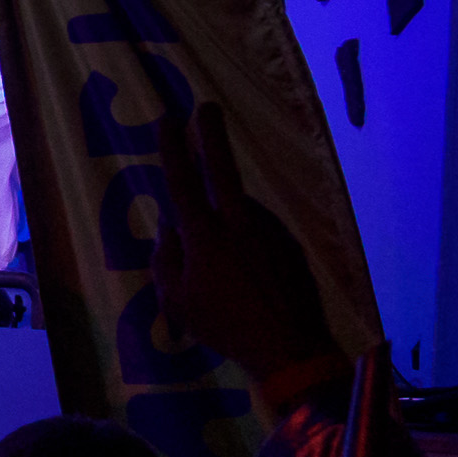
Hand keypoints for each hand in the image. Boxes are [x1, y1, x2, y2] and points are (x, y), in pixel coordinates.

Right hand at [151, 95, 333, 386]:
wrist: (291, 349)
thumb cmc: (225, 328)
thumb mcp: (178, 302)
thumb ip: (166, 262)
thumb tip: (169, 230)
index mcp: (204, 238)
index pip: (182, 183)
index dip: (173, 150)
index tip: (168, 120)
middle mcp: (238, 226)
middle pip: (222, 170)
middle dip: (211, 136)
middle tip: (206, 107)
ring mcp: (270, 233)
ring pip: (242, 210)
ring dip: (230, 216)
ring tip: (226, 259)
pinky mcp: (291, 247)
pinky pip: (262, 233)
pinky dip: (250, 240)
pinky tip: (250, 270)